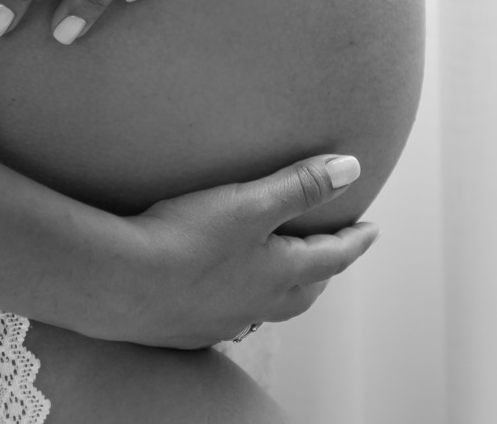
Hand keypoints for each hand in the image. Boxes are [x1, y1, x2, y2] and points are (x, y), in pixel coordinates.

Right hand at [107, 153, 376, 348]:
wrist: (123, 284)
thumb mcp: (249, 201)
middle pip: (305, 289)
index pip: (331, 256)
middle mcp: (258, 304)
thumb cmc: (188, 239)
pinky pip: (229, 316)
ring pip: (268, 307)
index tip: (372, 228)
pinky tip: (222, 291)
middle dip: (323, 268)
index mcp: (280, 274)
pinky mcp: (189, 327)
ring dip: (283, 288)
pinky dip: (240, 300)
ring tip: (280, 272)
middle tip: (332, 250)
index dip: (354, 239)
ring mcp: (223, 320)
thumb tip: (352, 168)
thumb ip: (299, 185)